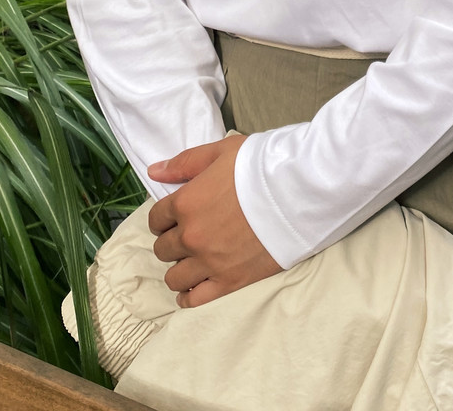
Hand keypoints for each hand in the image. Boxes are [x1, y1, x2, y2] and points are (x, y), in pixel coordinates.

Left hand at [147, 134, 281, 307]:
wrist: (298, 191)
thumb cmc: (260, 166)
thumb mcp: (220, 152)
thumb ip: (184, 163)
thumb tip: (154, 172)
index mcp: (185, 203)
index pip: (156, 219)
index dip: (165, 217)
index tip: (176, 216)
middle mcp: (191, 236)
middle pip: (163, 249)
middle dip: (172, 241)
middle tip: (191, 234)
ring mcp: (209, 262)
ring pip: (174, 277)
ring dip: (180, 268)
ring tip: (195, 259)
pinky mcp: (230, 281)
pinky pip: (195, 299)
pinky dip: (188, 296)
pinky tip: (194, 287)